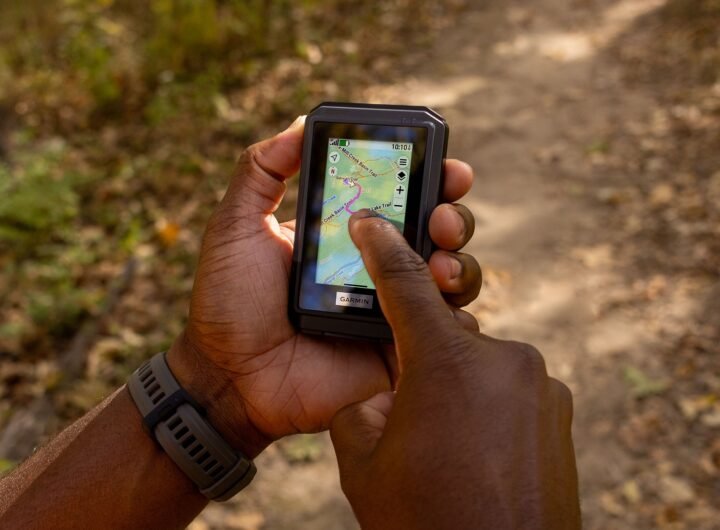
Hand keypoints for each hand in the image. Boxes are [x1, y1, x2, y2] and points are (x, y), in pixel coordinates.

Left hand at [165, 117, 481, 456]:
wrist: (229, 378)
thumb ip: (261, 171)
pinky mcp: (399, 352)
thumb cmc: (228, 302)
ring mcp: (393, 310)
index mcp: (348, 234)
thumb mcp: (236, 227)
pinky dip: (454, 318)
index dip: (430, 177)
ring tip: (441, 262)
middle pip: (437, 233)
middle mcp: (378, 267)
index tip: (444, 164)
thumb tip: (299, 123)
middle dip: (453, 216)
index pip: (401, 197)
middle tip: (441, 217)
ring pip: (452, 278)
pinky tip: (441, 308)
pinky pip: (443, 334)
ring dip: (459, 262)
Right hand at [330, 212, 579, 528]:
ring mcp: (540, 383)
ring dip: (456, 386)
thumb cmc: (424, 520)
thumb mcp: (364, 459)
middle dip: (421, 358)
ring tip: (448, 442)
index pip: (405, 284)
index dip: (383, 249)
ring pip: (479, 363)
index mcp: (446, 362)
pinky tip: (478, 451)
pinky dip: (488, 407)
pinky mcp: (558, 409)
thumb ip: (363, 401)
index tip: (370, 222)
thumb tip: (386, 386)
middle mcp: (502, 358)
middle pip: (446, 332)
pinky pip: (510, 388)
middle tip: (409, 403)